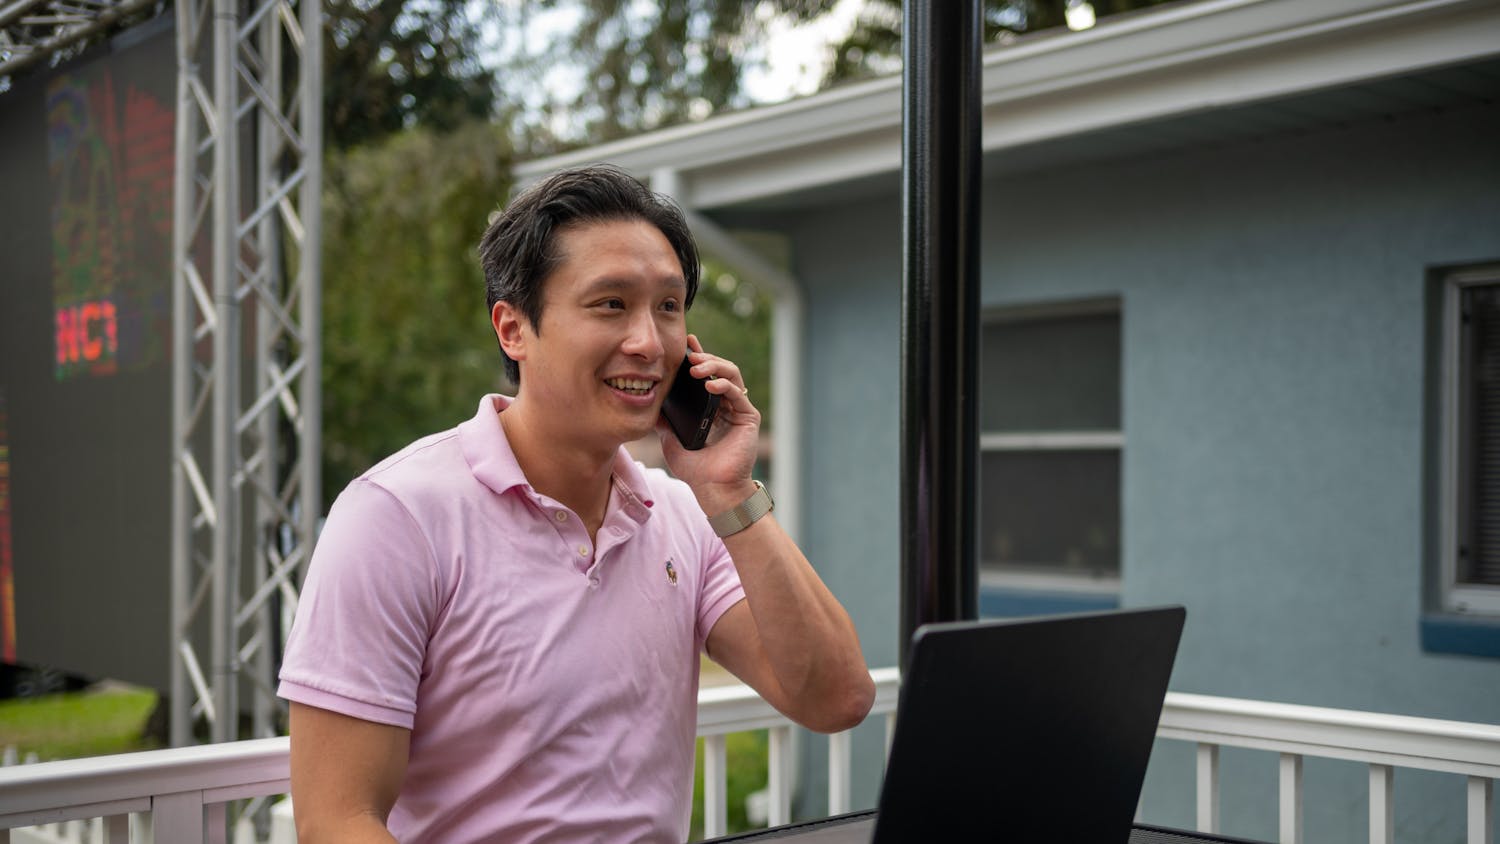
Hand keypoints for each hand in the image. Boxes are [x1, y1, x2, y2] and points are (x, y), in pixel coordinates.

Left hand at [657, 335, 760, 512]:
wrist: (713, 490)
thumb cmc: (695, 469)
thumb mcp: (670, 440)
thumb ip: (663, 421)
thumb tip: (647, 403)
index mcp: (710, 407)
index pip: (706, 375)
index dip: (699, 356)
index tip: (687, 343)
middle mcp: (726, 406)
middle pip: (720, 369)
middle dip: (705, 358)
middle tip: (690, 355)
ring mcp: (738, 411)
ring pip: (732, 375)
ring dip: (715, 366)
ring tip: (697, 368)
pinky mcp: (749, 418)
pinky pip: (738, 393)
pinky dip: (724, 385)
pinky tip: (710, 385)